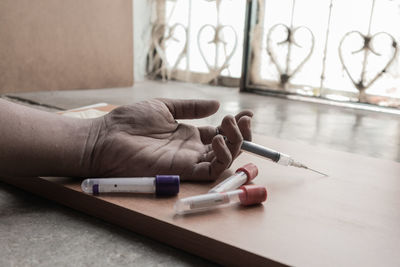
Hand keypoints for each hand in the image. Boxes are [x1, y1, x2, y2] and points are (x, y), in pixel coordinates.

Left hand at [85, 98, 252, 179]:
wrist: (107, 137)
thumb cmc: (130, 121)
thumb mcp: (165, 107)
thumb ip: (191, 107)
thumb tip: (217, 103)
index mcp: (189, 135)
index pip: (220, 133)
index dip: (236, 125)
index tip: (247, 112)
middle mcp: (192, 149)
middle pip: (227, 146)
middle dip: (241, 133)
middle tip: (244, 118)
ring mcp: (188, 161)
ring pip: (224, 159)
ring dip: (236, 143)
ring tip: (231, 124)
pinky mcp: (183, 171)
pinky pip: (211, 170)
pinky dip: (222, 157)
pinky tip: (219, 140)